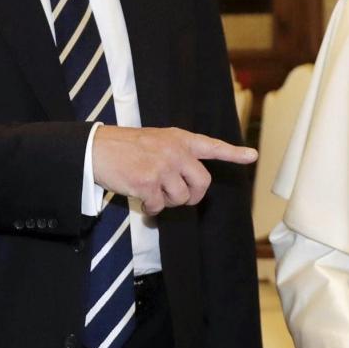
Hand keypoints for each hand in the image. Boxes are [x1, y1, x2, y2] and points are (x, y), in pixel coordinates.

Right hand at [91, 126, 256, 214]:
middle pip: (202, 184)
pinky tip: (139, 198)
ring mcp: (163, 166)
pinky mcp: (148, 183)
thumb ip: (176, 154)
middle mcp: (175, 151)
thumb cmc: (125, 146)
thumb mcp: (156, 140)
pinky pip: (159, 206)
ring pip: (181, 199)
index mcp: (179, 138)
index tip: (252, 156)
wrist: (96, 148)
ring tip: (151, 191)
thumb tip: (189, 183)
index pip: (212, 146)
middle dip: (192, 197)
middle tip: (178, 198)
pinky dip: (150, 209)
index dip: (233, 153)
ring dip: (167, 202)